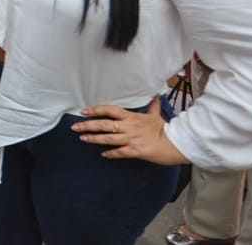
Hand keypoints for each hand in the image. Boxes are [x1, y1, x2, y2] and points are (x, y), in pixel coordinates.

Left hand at [72, 98, 187, 164]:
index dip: (96, 110)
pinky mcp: (136, 151)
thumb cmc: (166, 129)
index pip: (110, 110)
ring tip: (82, 138)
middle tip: (74, 127)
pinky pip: (120, 152)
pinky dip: (111, 153)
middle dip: (88, 125)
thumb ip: (152, 107)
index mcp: (132, 117)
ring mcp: (131, 139)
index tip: (84, 111)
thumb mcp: (156, 116)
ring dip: (94, 138)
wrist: (176, 142)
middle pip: (104, 124)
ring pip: (108, 138)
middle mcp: (129, 126)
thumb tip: (156, 97)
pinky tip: (103, 154)